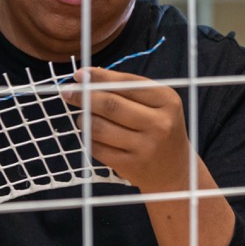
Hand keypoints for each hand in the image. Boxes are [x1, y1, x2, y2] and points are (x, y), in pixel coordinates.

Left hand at [62, 69, 194, 193]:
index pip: (127, 83)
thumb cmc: (160, 128)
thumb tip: (86, 77)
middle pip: (111, 105)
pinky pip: (98, 148)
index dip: (99, 77)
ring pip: (99, 127)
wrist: (176, 171)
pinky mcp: (132, 166)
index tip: (78, 75)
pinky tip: (91, 135)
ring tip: (83, 117)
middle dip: (84, 96)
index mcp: (167, 100)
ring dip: (83, 120)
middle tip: (68, 93)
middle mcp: (159, 123)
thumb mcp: (157, 104)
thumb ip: (127, 89)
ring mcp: (146, 147)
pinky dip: (89, 139)